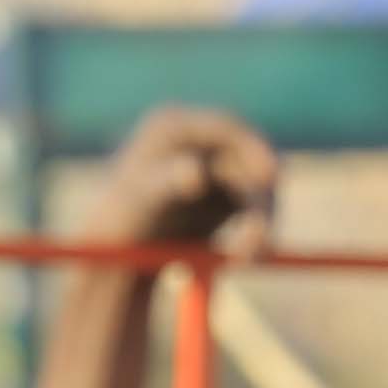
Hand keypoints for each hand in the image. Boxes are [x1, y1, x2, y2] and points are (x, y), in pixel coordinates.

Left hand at [75, 107, 280, 259]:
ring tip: (243, 259)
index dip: (253, 148)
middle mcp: (201, 142)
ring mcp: (218, 168)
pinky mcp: (230, 197)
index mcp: (173, 127)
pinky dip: (255, 238)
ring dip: (261, 224)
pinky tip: (234, 260)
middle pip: (250, 158)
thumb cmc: (118, 219)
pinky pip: (256, 214)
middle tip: (264, 234)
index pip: (226, 127)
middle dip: (261, 197)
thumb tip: (196, 174)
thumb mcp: (139, 201)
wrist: (118, 252)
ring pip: (258, 191)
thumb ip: (167, 182)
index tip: (269, 177)